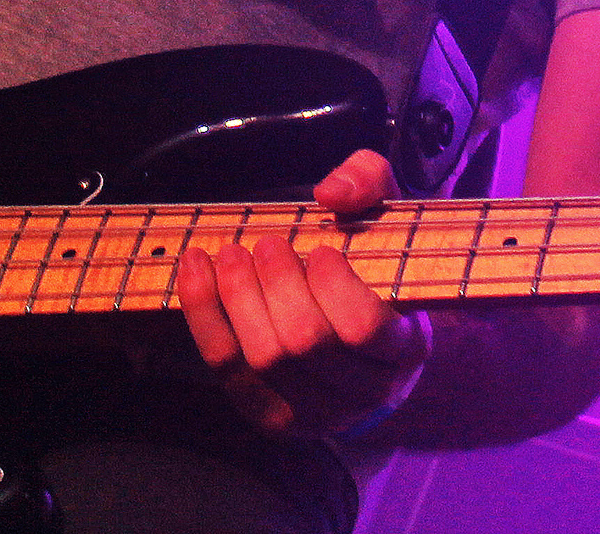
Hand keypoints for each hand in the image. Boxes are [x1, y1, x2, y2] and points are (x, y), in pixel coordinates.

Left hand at [173, 147, 430, 436]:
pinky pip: (226, 368)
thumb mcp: (386, 217)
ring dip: (238, 296)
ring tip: (233, 253)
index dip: (334, 285)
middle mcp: (364, 393)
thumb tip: (330, 193)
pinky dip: (203, 314)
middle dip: (277, 284)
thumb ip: (369, 183)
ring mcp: (315, 414)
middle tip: (269, 243)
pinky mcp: (269, 417)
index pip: (363, 328)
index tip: (323, 251)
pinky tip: (196, 268)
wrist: (363, 351)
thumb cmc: (374, 272)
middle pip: (304, 342)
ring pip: (263, 358)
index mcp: (403, 349)